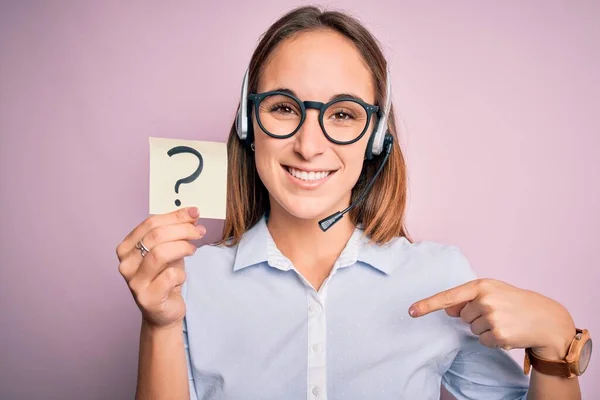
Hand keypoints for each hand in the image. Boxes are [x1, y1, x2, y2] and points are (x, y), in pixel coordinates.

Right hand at [116, 207, 205, 328]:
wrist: (164, 311)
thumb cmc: (165, 277)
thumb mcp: (169, 250)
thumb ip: (176, 232)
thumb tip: (192, 214)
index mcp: (126, 247)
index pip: (150, 223)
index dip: (175, 216)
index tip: (194, 213)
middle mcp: (126, 264)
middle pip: (156, 236)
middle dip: (182, 230)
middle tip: (199, 231)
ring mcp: (134, 282)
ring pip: (160, 253)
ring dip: (183, 248)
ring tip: (193, 250)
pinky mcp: (147, 297)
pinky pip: (170, 276)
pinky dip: (181, 273)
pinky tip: (181, 277)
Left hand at [409, 279, 576, 359]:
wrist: (545, 318)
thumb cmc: (515, 302)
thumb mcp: (492, 292)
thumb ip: (467, 298)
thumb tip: (446, 309)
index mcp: (480, 286)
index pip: (448, 296)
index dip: (428, 305)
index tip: (411, 311)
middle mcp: (484, 300)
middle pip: (462, 316)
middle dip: (476, 317)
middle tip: (498, 313)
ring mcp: (491, 318)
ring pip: (471, 329)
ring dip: (485, 329)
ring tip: (504, 321)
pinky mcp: (498, 335)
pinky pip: (482, 340)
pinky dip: (492, 339)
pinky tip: (507, 331)